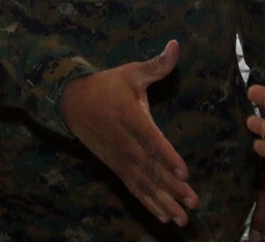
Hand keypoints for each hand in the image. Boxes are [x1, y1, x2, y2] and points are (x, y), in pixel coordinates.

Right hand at [59, 40, 197, 225]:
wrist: (71, 102)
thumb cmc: (107, 84)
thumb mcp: (131, 71)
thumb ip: (157, 64)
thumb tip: (176, 45)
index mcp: (130, 117)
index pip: (152, 141)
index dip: (168, 157)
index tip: (184, 173)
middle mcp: (124, 142)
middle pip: (150, 168)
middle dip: (172, 188)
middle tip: (192, 204)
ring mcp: (119, 157)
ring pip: (143, 183)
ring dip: (163, 201)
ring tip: (182, 219)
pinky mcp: (115, 165)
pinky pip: (133, 187)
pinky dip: (148, 202)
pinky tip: (164, 216)